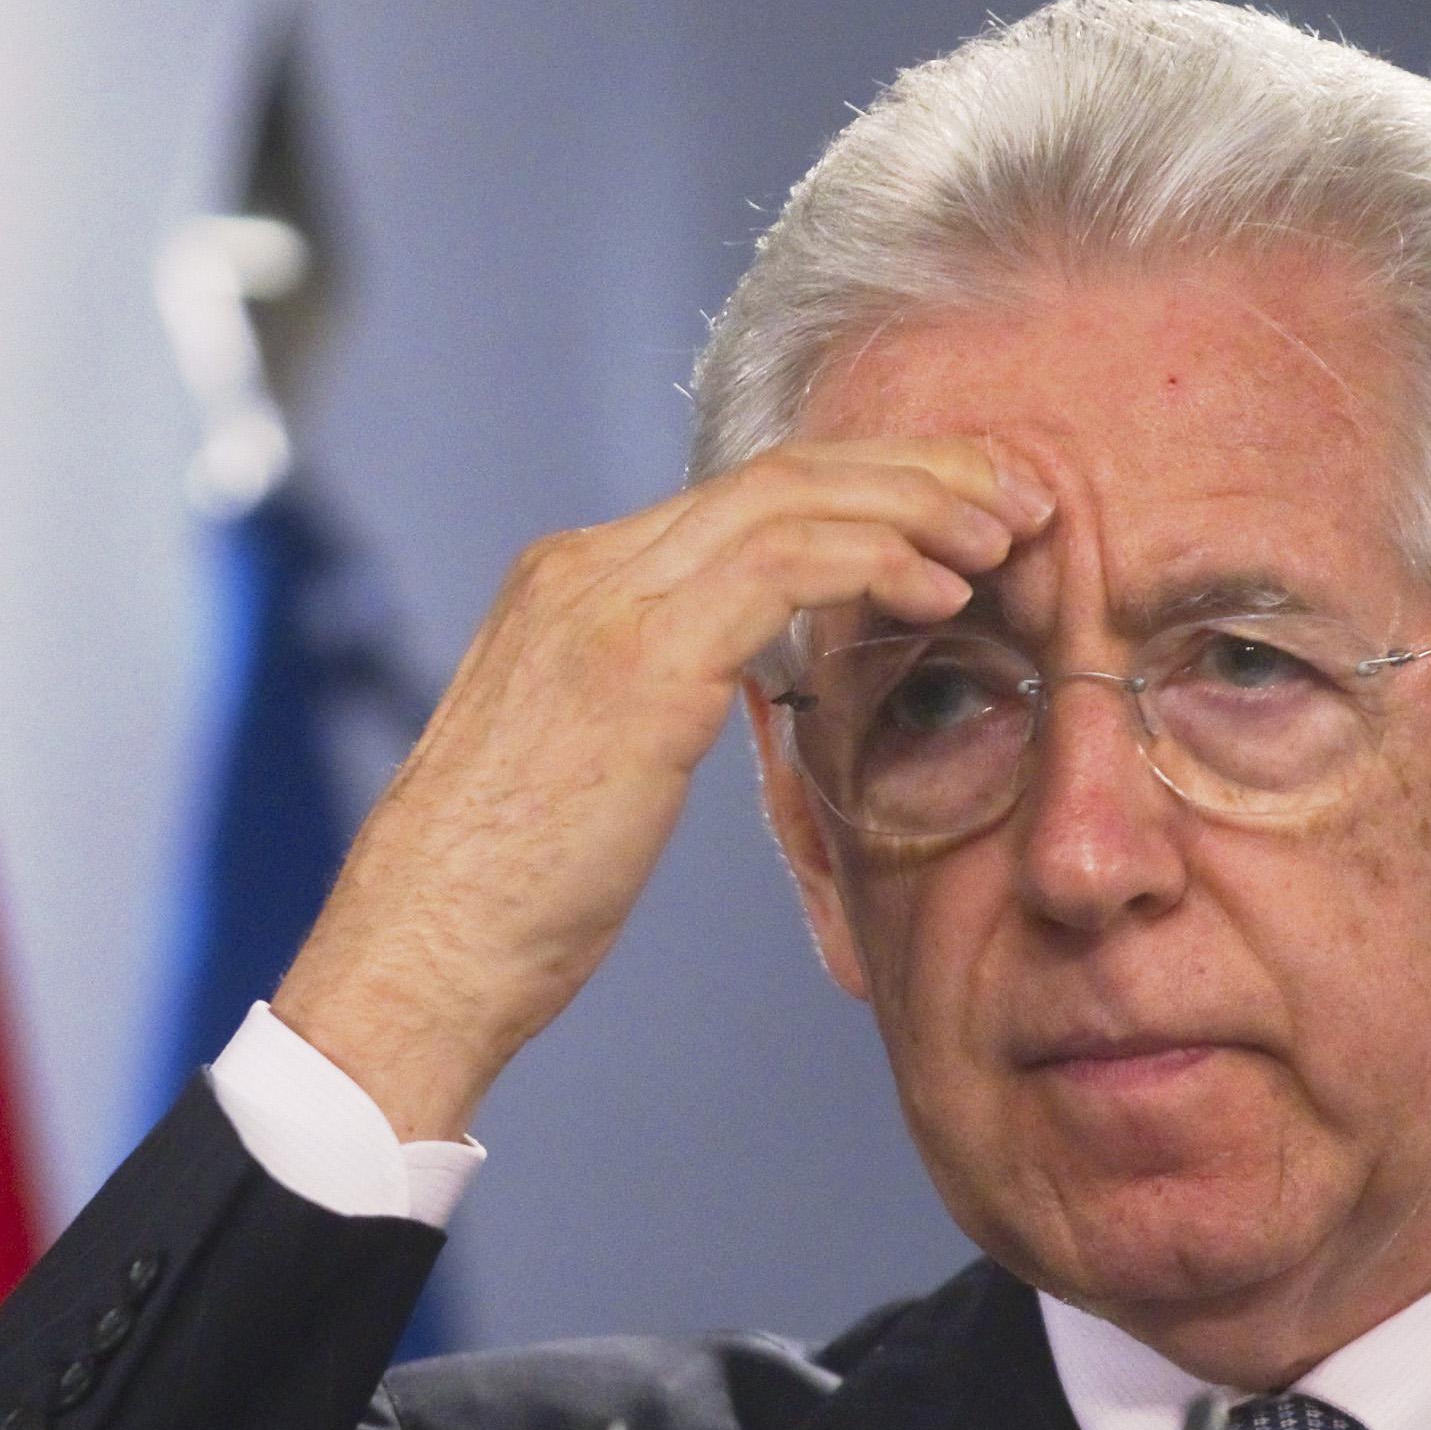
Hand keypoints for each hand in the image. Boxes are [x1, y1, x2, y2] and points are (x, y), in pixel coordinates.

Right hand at [271, 438, 1051, 1142]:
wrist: (417, 959)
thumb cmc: (502, 902)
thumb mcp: (588, 766)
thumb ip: (654, 695)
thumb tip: (738, 682)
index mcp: (570, 583)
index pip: (746, 498)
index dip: (866, 489)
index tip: (958, 511)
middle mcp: (582, 567)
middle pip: (778, 474)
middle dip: (910, 470)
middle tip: (1013, 490)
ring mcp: (601, 602)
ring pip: (791, 501)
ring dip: (916, 504)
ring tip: (1006, 529)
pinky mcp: (634, 660)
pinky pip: (782, 567)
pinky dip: (876, 558)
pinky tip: (942, 584)